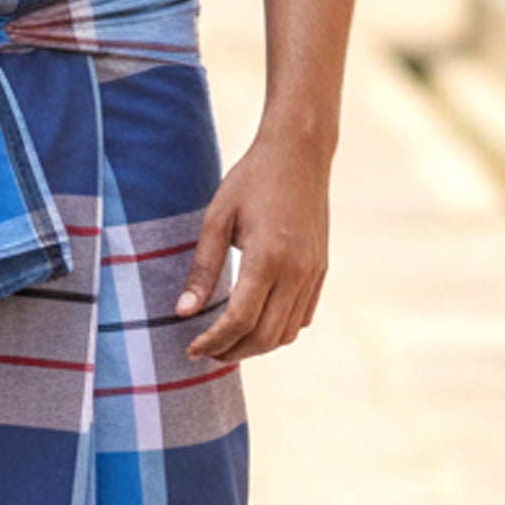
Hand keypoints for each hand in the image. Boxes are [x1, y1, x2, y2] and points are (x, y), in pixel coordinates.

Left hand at [175, 135, 331, 361]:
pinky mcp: (320, 270)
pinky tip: (255, 324)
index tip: (191, 349)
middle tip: (205, 351)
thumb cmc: (252, 180)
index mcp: (267, 257)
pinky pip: (302, 317)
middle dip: (232, 351)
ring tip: (227, 342)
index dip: (213, 342)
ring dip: (256, 346)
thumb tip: (183, 313)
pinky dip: (278, 331)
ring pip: (286, 334)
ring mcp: (312, 273)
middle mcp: (296, 271)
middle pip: (264, 336)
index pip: (239, 320)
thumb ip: (202, 269)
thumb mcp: (216, 219)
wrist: (300, 152)